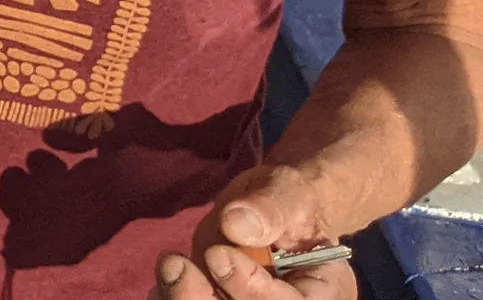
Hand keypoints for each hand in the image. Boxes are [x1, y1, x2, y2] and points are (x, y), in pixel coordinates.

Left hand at [150, 166, 356, 299]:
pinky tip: (158, 290)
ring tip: (167, 267)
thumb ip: (269, 209)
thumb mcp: (288, 193)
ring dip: (183, 298)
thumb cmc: (288, 201)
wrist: (270, 210)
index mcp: (323, 298)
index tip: (217, 255)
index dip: (250, 290)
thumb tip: (236, 224)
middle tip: (173, 266)